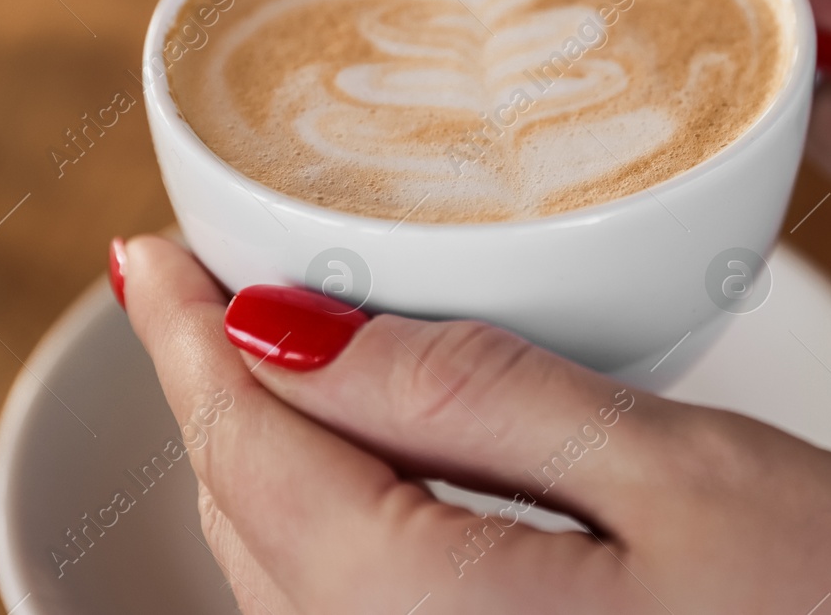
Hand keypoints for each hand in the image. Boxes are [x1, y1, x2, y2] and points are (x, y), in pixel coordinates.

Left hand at [118, 233, 830, 613]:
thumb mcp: (682, 474)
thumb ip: (473, 398)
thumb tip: (287, 326)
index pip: (254, 455)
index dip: (188, 340)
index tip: (149, 249)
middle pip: (253, 522)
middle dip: (212, 390)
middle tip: (196, 272)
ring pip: (290, 581)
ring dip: (259, 455)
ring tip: (259, 342)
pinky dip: (327, 523)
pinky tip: (358, 458)